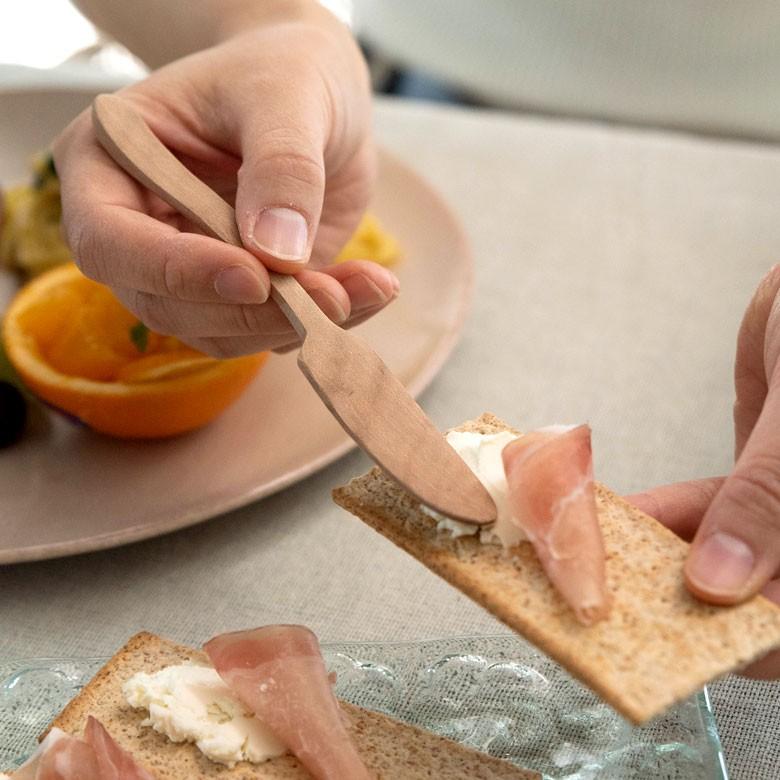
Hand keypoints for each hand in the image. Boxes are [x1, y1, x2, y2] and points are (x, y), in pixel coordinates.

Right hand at [52, 4, 397, 355]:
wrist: (316, 91)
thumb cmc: (280, 71)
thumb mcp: (284, 96)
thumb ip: (281, 168)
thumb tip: (276, 255)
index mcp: (108, 168)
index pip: (110, 242)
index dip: (175, 271)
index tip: (253, 276)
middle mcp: (141, 231)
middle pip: (168, 305)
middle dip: (251, 312)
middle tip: (330, 297)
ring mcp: (193, 268)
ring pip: (223, 331)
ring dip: (295, 324)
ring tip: (368, 288)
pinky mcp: (246, 291)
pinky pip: (273, 328)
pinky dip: (325, 320)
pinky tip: (371, 289)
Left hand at [628, 265, 779, 677]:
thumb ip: (768, 500)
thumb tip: (719, 584)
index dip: (743, 650)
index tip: (664, 648)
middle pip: (744, 598)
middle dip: (675, 600)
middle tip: (602, 598)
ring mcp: (776, 511)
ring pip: (714, 556)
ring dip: (652, 554)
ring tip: (591, 551)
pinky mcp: (747, 484)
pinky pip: (701, 513)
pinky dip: (659, 515)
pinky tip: (614, 513)